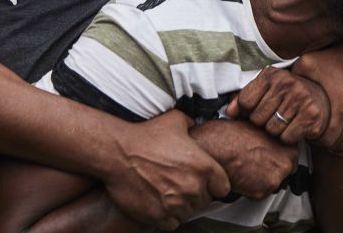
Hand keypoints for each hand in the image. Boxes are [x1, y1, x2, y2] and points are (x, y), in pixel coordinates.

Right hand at [101, 110, 229, 230]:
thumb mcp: (177, 121)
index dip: (214, 184)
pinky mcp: (158, 215)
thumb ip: (193, 125)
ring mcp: (176, 203)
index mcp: (204, 166)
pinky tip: (160, 204)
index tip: (206, 182)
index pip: (223, 187)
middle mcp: (193, 187)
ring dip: (181, 206)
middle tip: (181, 185)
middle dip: (196, 194)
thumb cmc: (145, 136)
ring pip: (189, 213)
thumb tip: (197, 125)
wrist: (118, 153)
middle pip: (205, 201)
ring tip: (169, 193)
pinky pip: (172, 224)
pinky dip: (167, 217)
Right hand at [190, 119, 298, 199]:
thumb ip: (270, 134)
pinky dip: (250, 188)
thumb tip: (270, 136)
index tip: (271, 155)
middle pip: (285, 170)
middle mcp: (286, 163)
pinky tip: (242, 177)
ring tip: (247, 168)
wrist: (214, 147)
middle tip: (257, 162)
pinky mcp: (261, 192)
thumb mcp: (258, 125)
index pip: (291, 154)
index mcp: (288, 145)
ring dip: (261, 179)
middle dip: (272, 168)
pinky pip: (259, 194)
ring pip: (272, 183)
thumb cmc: (230, 134)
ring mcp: (275, 179)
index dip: (279, 155)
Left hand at [227, 66, 330, 143]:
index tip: (258, 109)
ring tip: (285, 121)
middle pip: (257, 118)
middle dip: (262, 123)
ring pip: (271, 129)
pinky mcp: (310, 115)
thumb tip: (229, 112)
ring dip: (276, 131)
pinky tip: (294, 127)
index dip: (248, 111)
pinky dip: (288, 137)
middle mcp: (286, 83)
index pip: (245, 101)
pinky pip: (286, 137)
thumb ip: (243, 99)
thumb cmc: (286, 97)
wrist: (320, 100)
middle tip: (274, 116)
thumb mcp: (265, 91)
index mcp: (271, 75)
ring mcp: (300, 98)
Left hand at [292, 38, 342, 154]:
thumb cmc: (329, 58)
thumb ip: (290, 80)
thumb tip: (271, 90)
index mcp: (342, 106)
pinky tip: (336, 132)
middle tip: (312, 133)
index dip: (312, 138)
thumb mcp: (306, 64)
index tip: (305, 130)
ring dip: (335, 143)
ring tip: (322, 133)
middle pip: (337, 145)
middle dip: (322, 142)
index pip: (325, 140)